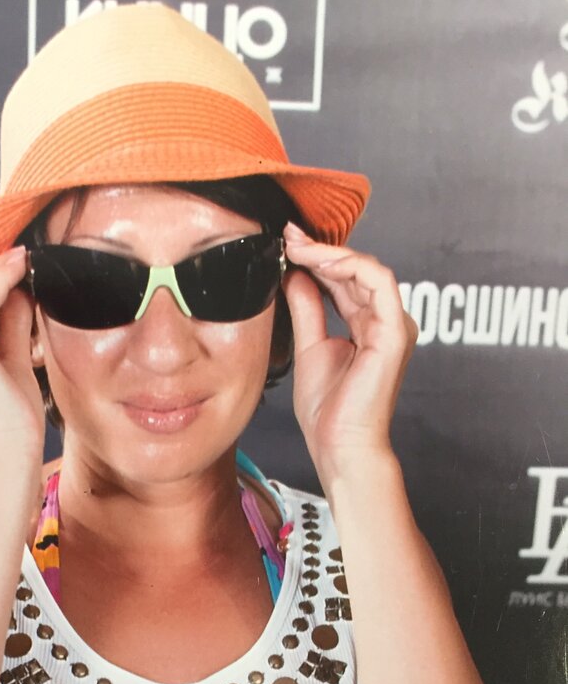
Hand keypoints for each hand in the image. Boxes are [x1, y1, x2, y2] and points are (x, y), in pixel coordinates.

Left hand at [281, 221, 417, 483]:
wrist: (340, 447)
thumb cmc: (328, 412)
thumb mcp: (308, 347)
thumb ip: (306, 309)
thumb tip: (296, 274)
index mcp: (367, 326)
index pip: (345, 280)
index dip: (318, 258)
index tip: (288, 244)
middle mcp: (385, 322)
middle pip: (356, 270)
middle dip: (321, 249)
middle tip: (289, 235)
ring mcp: (394, 326)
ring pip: (367, 269)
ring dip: (331, 253)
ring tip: (299, 247)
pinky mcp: (395, 332)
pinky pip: (378, 282)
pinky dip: (349, 266)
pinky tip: (320, 263)